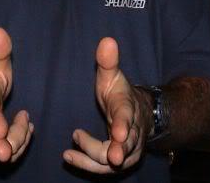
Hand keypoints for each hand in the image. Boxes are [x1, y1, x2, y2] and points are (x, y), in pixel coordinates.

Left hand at [63, 37, 151, 173]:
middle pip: (124, 147)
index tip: (118, 135)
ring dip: (91, 160)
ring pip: (114, 163)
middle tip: (88, 145)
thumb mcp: (113, 76)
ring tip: (69, 152)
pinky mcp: (120, 160)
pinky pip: (105, 169)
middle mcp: (132, 133)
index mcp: (128, 110)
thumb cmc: (121, 93)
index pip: (128, 119)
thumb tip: (107, 40)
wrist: (140, 113)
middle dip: (111, 152)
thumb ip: (108, 61)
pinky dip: (88, 165)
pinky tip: (70, 156)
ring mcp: (128, 150)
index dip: (123, 127)